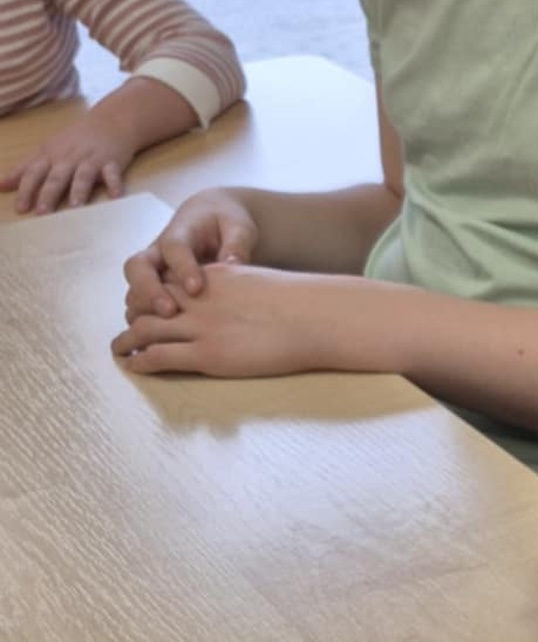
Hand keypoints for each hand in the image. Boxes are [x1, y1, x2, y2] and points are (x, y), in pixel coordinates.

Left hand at [2, 113, 136, 214]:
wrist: (110, 121)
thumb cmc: (75, 140)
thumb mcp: (47, 150)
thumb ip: (25, 169)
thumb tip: (1, 186)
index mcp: (51, 155)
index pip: (34, 172)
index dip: (26, 189)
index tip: (21, 209)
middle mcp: (69, 158)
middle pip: (57, 177)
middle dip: (48, 194)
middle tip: (42, 213)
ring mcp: (91, 159)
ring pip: (83, 175)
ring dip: (79, 190)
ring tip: (76, 206)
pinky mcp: (112, 161)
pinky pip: (113, 173)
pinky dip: (115, 183)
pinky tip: (116, 195)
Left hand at [112, 264, 351, 379]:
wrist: (315, 317)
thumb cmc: (301, 303)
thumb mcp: (262, 283)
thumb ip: (242, 289)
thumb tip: (243, 303)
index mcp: (214, 276)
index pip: (169, 279)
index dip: (152, 292)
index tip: (147, 304)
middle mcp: (199, 298)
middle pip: (149, 302)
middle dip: (133, 314)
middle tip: (128, 327)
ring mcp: (200, 326)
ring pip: (144, 329)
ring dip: (126, 340)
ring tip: (117, 349)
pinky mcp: (206, 354)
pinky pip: (159, 356)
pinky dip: (140, 360)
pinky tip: (134, 365)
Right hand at [122, 189, 258, 322]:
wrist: (212, 219)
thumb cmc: (227, 223)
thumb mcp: (238, 225)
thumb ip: (237, 242)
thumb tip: (233, 263)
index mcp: (180, 232)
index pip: (173, 246)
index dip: (182, 267)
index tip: (196, 289)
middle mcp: (158, 253)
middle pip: (137, 267)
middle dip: (148, 290)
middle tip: (169, 312)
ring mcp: (153, 273)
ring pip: (134, 290)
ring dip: (143, 312)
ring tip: (160, 334)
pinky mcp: (154, 291)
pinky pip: (142, 308)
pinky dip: (147, 325)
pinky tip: (162, 344)